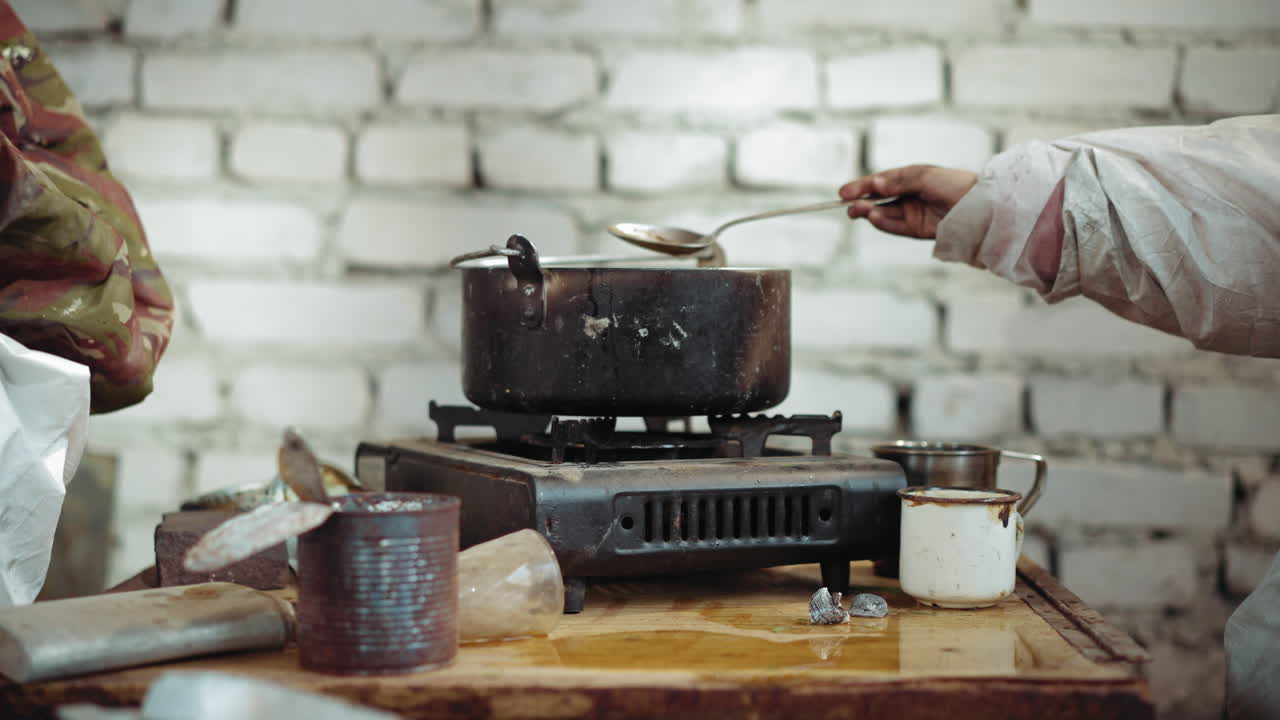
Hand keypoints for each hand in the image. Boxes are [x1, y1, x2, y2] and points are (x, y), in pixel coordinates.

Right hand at [839, 165, 977, 238]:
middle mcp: (909, 195)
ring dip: (869, 212)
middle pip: (878, 199)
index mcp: (910, 178)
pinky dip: (882, 223)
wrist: (981, 206)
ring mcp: (912, 213)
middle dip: (861, 201)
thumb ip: (898, 182)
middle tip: (848, 204)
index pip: (880, 182)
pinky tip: (873, 217)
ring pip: (884, 213)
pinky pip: (895, 226)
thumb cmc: (957, 184)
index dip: (861, 186)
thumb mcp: (925, 176)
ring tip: (859, 210)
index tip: (844, 192)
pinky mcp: (917, 229)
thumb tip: (875, 184)